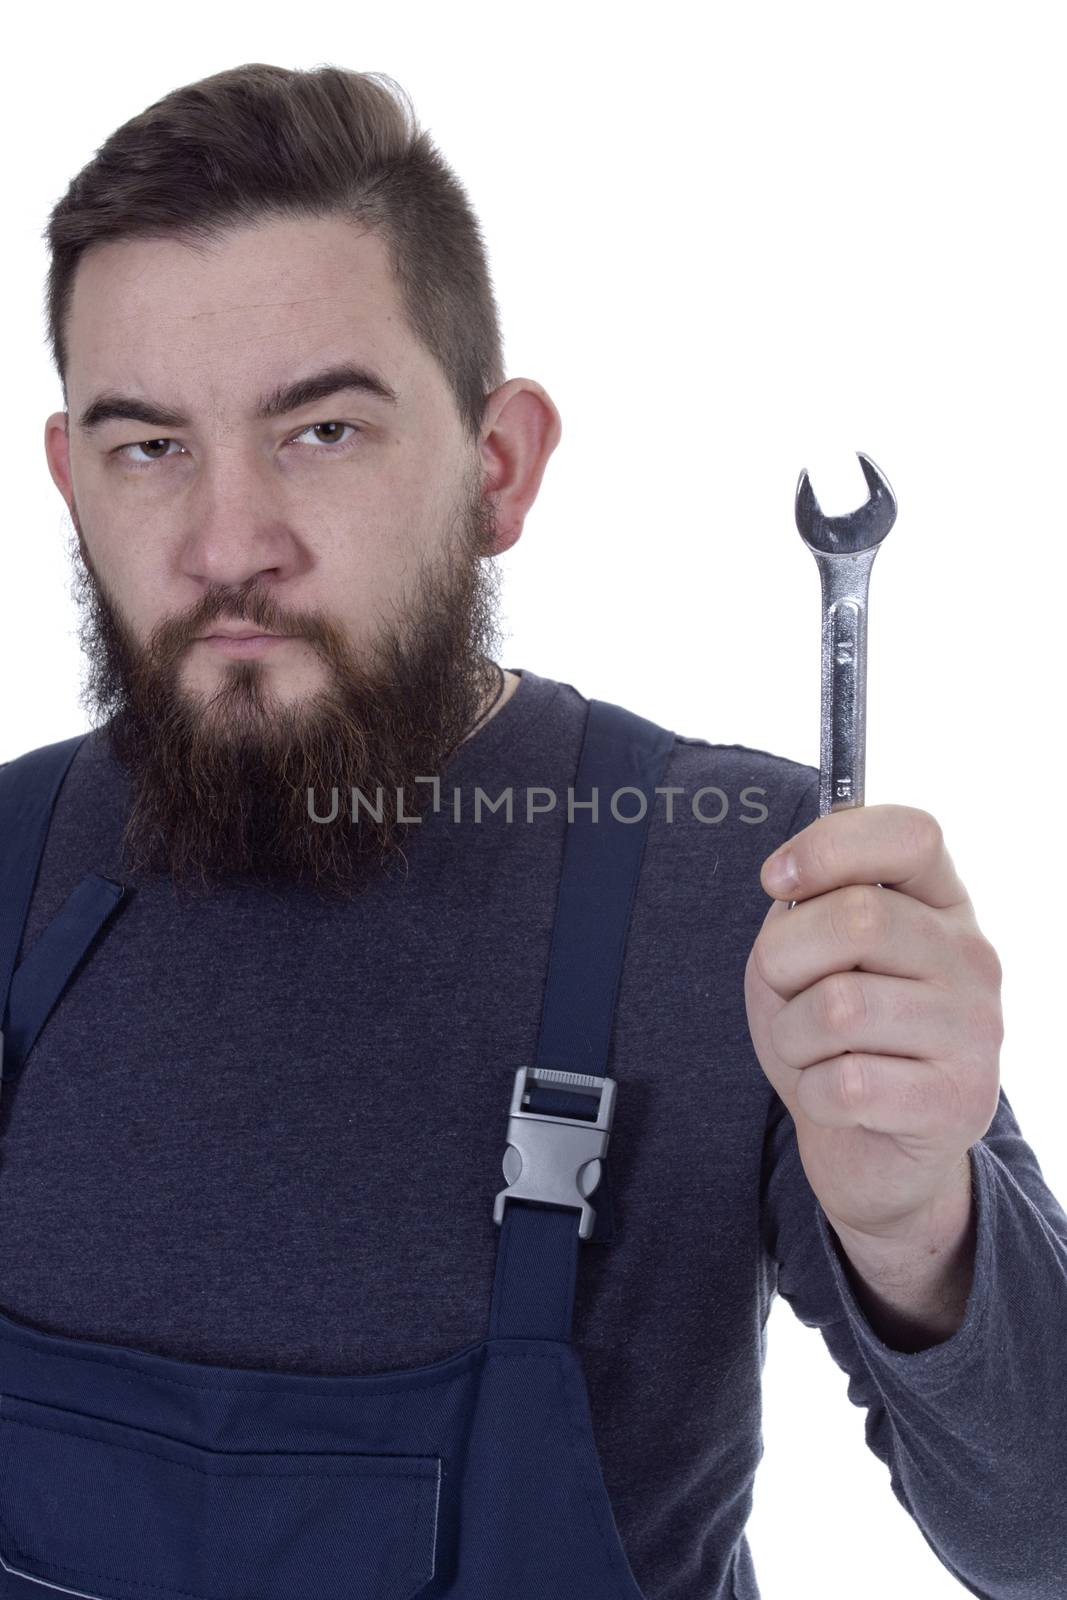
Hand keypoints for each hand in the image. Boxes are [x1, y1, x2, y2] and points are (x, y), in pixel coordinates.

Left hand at [744, 804, 1002, 1239]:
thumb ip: (805, 911)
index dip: (831, 845)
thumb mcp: (804, 958)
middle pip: (859, 917)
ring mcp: (977, 1029)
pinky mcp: (959, 1101)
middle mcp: (973, 956)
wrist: (870, 1150)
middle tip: (785, 991)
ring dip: (793, 1036)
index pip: (912, 834)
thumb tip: (796, 886)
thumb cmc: (832, 1037)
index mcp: (941, 903)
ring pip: (839, 1007)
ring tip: (813, 1051)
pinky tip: (837, 1098)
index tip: (777, 880)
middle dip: (784, 958)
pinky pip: (845, 1083)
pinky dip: (813, 1094)